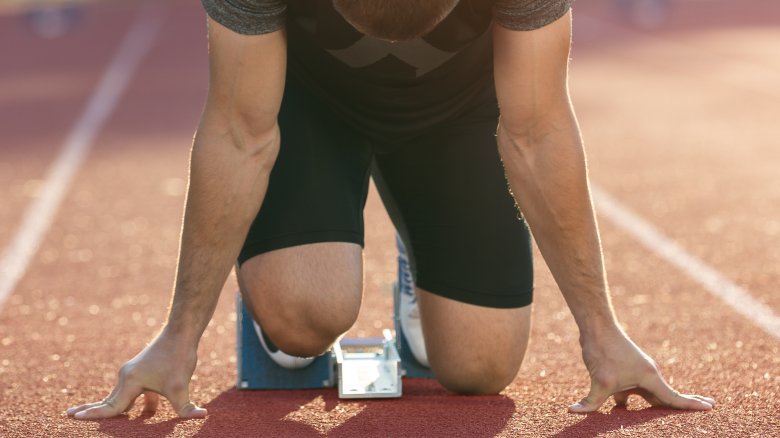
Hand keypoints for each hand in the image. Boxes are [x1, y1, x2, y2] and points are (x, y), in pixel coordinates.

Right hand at [66, 329, 206, 419]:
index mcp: (131, 381)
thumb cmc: (178, 357)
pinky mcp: (143, 371)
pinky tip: (145, 413)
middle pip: (109, 400)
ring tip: (88, 413)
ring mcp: (134, 372)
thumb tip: (201, 415)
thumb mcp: (181, 386)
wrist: (181, 332)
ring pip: (121, 396)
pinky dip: (133, 403)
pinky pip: (134, 392)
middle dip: (91, 409)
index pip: (111, 406)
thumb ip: (186, 407)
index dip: (94, 414)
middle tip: (69, 415)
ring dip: (112, 408)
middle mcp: (127, 376)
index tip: (75, 417)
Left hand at [570, 329, 715, 412]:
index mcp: (649, 378)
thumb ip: (590, 402)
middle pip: (665, 398)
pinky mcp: (623, 372)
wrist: (596, 327)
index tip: (711, 407)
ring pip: (646, 397)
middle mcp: (647, 376)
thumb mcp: (599, 381)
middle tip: (705, 411)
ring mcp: (635, 373)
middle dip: (680, 407)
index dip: (692, 405)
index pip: (674, 398)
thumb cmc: (603, 351)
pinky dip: (628, 404)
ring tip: (662, 421)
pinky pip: (630, 393)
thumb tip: (573, 411)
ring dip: (650, 409)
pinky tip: (619, 411)